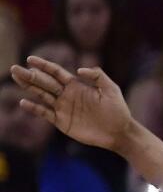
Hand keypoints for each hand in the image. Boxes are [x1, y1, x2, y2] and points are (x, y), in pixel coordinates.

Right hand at [10, 57, 133, 151]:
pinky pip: (45, 113)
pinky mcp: (62, 121)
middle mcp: (67, 95)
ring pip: (41, 95)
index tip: (30, 59)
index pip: (56, 72)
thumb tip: (79, 70)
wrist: (119, 132)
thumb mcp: (112, 89)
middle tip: (15, 68)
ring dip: (28, 87)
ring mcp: (63, 108)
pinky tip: (24, 102)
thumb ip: (98, 76)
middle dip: (30, 75)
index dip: (43, 65)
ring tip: (15, 77)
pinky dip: (34, 108)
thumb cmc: (118, 110)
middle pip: (45, 82)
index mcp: (76, 85)